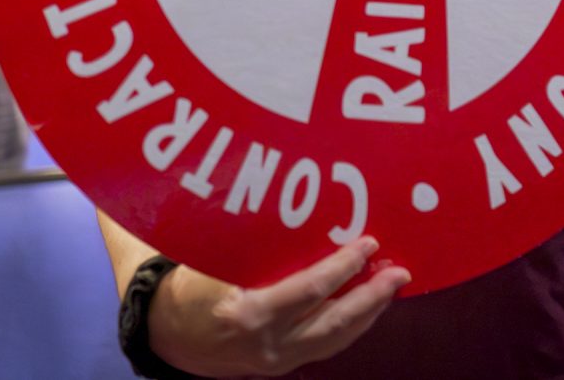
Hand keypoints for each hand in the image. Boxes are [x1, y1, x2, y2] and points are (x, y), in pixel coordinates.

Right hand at [148, 237, 408, 377]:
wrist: (164, 336)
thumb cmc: (187, 286)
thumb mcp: (211, 260)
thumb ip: (248, 241)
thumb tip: (287, 200)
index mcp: (249, 313)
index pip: (310, 291)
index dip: (344, 267)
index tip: (369, 242)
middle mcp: (268, 344)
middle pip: (333, 323)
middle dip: (371, 298)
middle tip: (400, 272)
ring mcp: (275, 361)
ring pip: (334, 341)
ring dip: (368, 314)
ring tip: (392, 287)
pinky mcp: (280, 366)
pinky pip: (324, 347)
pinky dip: (350, 326)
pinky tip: (367, 308)